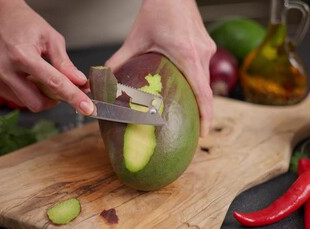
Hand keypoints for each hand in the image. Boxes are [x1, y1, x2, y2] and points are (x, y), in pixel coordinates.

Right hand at [0, 0, 93, 114]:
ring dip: (37, 95)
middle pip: (37, 102)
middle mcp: (3, 67)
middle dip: (53, 100)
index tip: (88, 108)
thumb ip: (65, 64)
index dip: (73, 97)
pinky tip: (22, 75)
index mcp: (22, 54)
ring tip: (37, 76)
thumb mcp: (51, 38)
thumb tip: (80, 82)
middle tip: (59, 88)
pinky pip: (11, 97)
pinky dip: (23, 91)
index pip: (53, 83)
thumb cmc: (25, 24)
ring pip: (24, 103)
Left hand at [105, 0, 215, 136]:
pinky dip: (196, 81)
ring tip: (188, 110)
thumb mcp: (136, 39)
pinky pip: (203, 68)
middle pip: (206, 90)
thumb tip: (102, 80)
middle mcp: (202, 54)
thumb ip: (119, 61)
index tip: (203, 134)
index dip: (206, 117)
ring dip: (199, 96)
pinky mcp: (206, 45)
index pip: (203, 94)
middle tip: (193, 129)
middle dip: (202, 112)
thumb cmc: (158, 10)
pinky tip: (183, 85)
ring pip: (205, 79)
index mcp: (188, 56)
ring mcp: (207, 49)